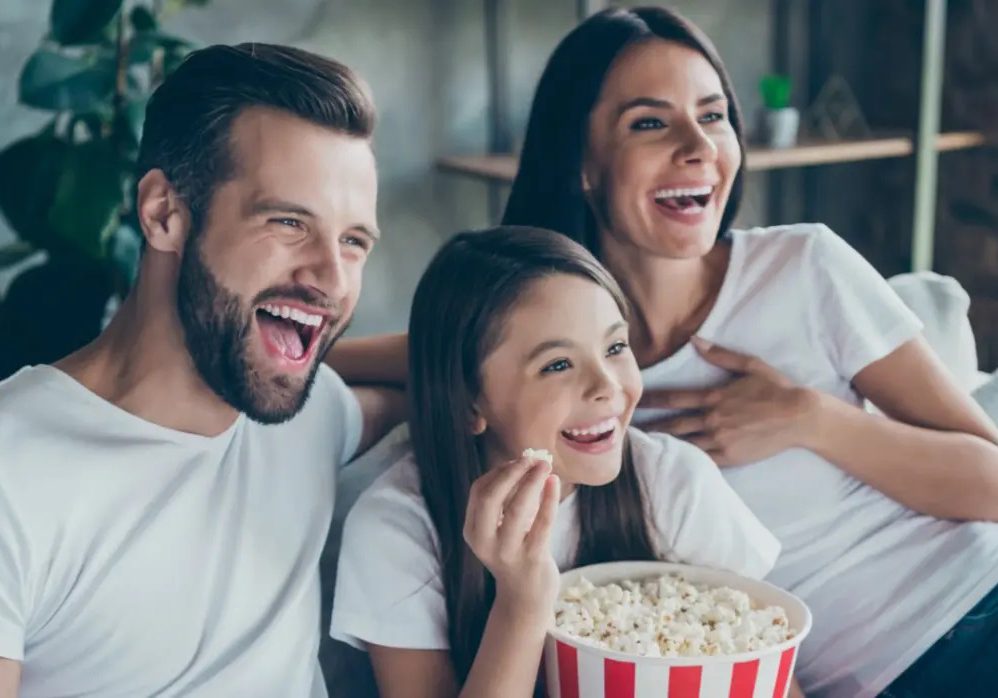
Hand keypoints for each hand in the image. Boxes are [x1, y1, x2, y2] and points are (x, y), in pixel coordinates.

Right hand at [463, 455, 561, 617]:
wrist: (526, 597)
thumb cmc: (515, 552)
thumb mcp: (500, 529)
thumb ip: (506, 500)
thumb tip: (524, 462)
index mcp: (473, 531)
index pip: (479, 492)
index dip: (499, 472)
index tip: (518, 462)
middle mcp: (485, 542)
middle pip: (490, 498)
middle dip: (511, 473)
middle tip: (531, 458)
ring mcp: (508, 552)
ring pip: (517, 509)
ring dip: (531, 482)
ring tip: (545, 466)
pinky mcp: (533, 559)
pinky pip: (543, 523)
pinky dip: (549, 499)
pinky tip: (554, 483)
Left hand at [640, 338, 819, 465]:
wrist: (800, 417)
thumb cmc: (776, 388)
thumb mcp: (749, 364)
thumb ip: (720, 354)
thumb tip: (695, 340)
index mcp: (715, 397)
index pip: (674, 398)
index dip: (652, 400)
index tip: (634, 401)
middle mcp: (713, 419)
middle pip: (673, 425)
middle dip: (649, 428)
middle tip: (627, 431)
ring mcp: (721, 440)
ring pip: (684, 444)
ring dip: (663, 446)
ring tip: (643, 449)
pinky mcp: (730, 456)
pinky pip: (702, 460)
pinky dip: (684, 461)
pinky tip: (670, 463)